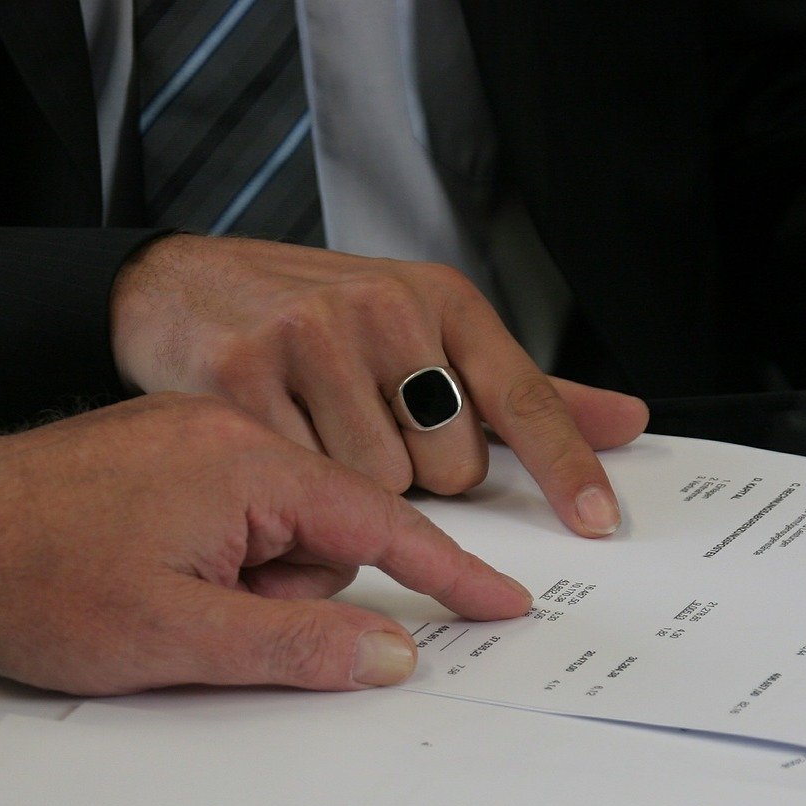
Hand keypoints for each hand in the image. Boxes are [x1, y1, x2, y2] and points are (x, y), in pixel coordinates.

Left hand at [0, 393, 533, 694]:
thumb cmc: (40, 583)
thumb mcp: (180, 637)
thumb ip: (300, 645)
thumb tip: (395, 654)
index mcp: (250, 463)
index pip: (383, 521)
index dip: (448, 573)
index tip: (503, 604)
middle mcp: (231, 433)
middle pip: (328, 532)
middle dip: (291, 592)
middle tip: (211, 621)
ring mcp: (193, 440)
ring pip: (278, 532)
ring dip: (244, 583)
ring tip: (163, 601)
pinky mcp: (163, 456)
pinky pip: (233, 516)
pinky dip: (216, 560)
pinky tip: (151, 579)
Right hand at [109, 234, 646, 535]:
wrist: (178, 284)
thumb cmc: (311, 317)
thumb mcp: (425, 330)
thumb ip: (518, 391)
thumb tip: (627, 422)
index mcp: (439, 299)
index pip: (521, 394)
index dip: (563, 464)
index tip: (595, 521)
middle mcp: (383, 310)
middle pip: (449, 468)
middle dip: (418, 478)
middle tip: (367, 434)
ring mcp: (311, 337)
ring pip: (378, 485)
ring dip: (353, 489)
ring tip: (314, 433)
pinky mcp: (244, 373)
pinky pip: (303, 481)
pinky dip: (293, 486)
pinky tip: (276, 438)